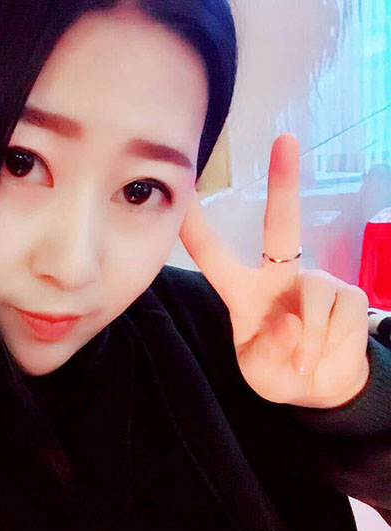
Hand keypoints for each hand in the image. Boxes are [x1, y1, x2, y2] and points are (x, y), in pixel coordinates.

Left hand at [179, 134, 369, 408]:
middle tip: (285, 140)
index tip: (184, 191)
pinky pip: (340, 315)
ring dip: (311, 340)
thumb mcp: (261, 373)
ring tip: (304, 361)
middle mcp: (279, 277)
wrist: (321, 386)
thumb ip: (268, 352)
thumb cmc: (280, 373)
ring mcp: (316, 281)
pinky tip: (327, 352)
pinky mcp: (349, 293)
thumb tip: (292, 322)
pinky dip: (332, 343)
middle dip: (284, 184)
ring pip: (315, 295)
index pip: (215, 258)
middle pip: (281, 226)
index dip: (198, 229)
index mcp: (245, 293)